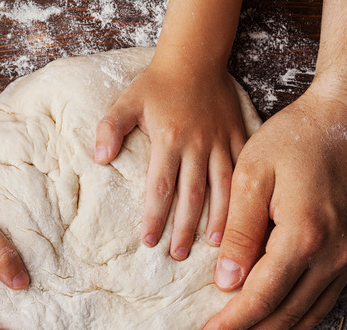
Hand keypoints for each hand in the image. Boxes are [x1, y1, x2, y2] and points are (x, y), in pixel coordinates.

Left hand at [94, 57, 245, 259]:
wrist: (195, 57)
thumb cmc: (158, 84)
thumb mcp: (127, 100)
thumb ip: (110, 128)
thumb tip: (100, 158)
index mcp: (169, 139)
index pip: (160, 187)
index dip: (155, 216)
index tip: (149, 241)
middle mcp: (197, 145)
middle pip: (191, 195)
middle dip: (184, 228)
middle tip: (177, 255)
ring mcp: (221, 142)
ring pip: (222, 187)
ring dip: (219, 219)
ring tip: (216, 248)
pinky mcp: (239, 136)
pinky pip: (245, 169)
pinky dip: (245, 194)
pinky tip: (246, 217)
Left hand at [197, 85, 346, 329]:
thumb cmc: (297, 136)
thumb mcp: (252, 175)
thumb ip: (239, 231)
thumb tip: (225, 282)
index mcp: (304, 234)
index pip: (261, 296)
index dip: (231, 323)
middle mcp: (335, 253)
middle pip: (287, 315)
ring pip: (311, 312)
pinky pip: (328, 297)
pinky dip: (302, 318)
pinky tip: (282, 329)